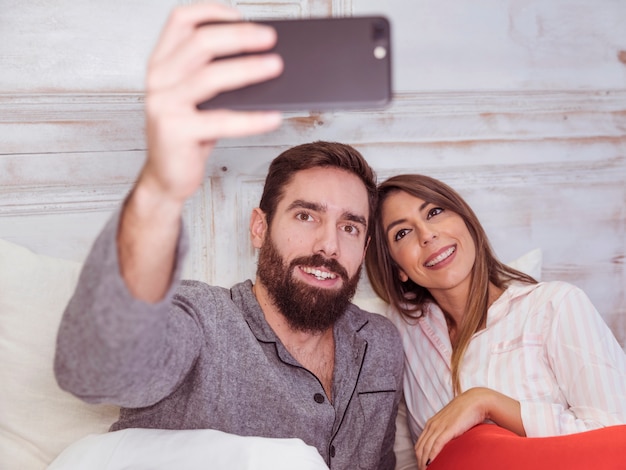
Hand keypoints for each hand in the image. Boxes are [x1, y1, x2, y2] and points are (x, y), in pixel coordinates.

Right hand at [118, 3, 283, 301]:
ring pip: (211, 76)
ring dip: (249, 69)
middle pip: (201, 42)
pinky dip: (252, 119)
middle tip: (270, 39)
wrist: (166, 177)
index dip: (212, 11)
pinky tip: (274, 117)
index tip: (241, 15)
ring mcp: (164, 104)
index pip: (180, 20)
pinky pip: (222, 120)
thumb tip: (264, 59)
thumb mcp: (198, 100)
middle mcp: (158, 79)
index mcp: (161, 63)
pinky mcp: (176, 131)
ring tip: (277, 67)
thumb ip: (216, 76)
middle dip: (240, 36)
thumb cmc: (189, 135)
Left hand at [415, 388, 489, 469]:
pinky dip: (431, 456)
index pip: (419, 444)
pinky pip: (436, 445)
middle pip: (420, 448)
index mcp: (431, 424)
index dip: (418, 457)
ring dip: (424, 462)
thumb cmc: (465, 413)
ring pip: (426, 448)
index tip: (421, 466)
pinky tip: (430, 464)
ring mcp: (439, 427)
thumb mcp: (450, 423)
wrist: (475, 401)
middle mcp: (432, 425)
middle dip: (419, 461)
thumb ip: (445, 432)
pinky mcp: (448, 429)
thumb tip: (446, 445)